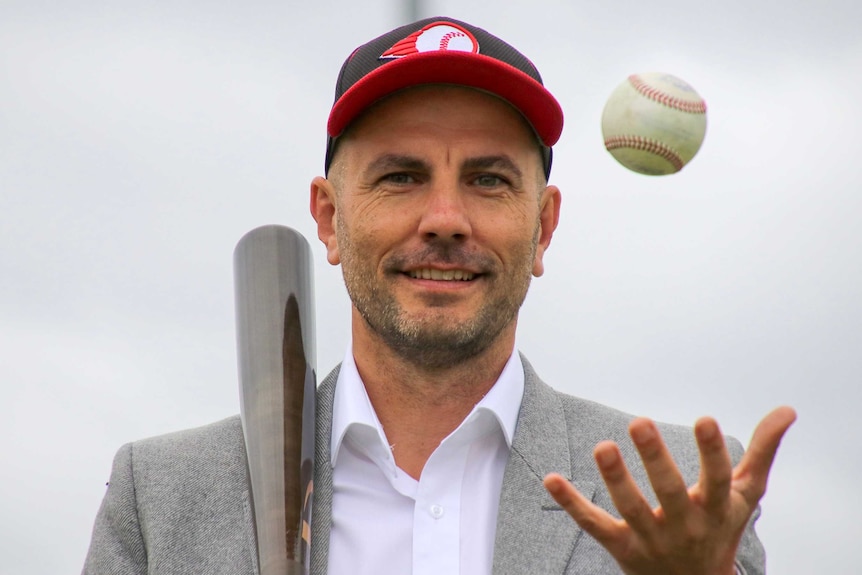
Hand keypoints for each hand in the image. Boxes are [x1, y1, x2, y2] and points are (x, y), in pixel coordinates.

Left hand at [543, 406, 795, 574]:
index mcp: (716, 509)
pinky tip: (549, 478)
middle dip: (655, 459)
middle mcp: (684, 526)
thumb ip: (762, 451)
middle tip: (639, 422)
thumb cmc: (720, 529)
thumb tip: (787, 410)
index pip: (717, 479)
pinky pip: (594, 525)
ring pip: (630, 510)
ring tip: (602, 446)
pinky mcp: (621, 548)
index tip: (705, 419)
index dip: (712, 452)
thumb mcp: (746, 495)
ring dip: (615, 480)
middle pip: (669, 492)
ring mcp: (651, 539)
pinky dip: (571, 504)